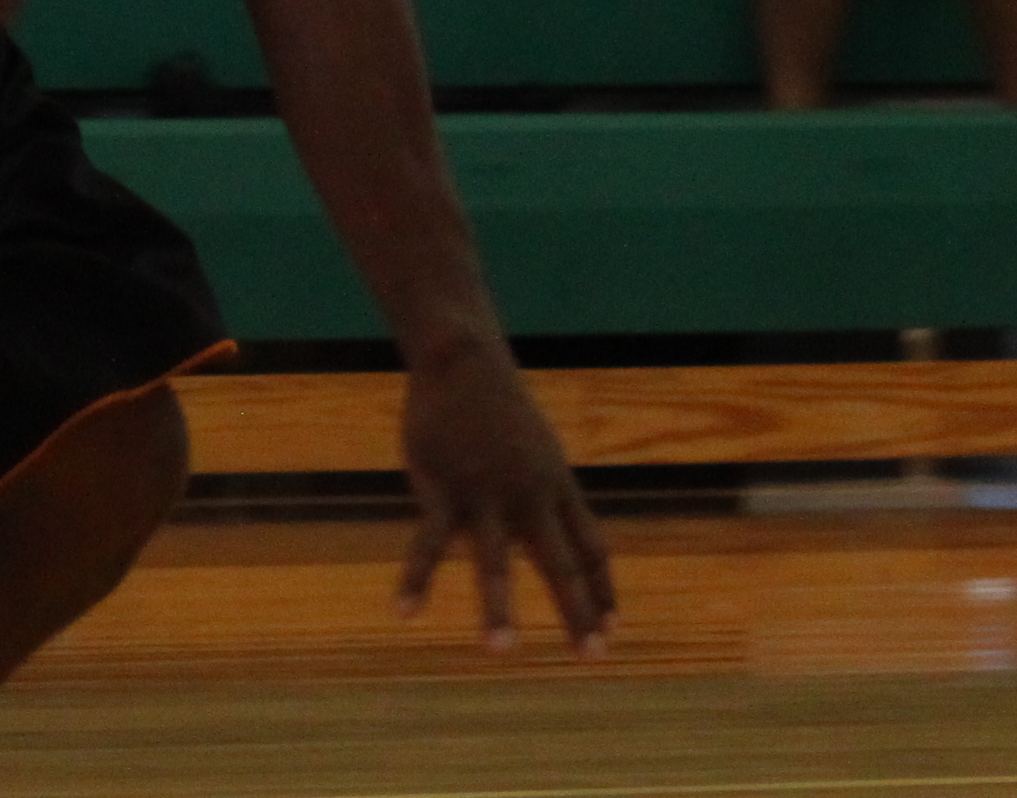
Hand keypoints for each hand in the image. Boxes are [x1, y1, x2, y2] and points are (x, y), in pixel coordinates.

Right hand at [395, 340, 612, 655]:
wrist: (463, 360)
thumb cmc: (499, 408)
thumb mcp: (537, 447)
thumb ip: (546, 492)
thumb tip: (560, 531)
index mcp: (557, 485)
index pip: (591, 547)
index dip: (602, 590)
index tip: (612, 629)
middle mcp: (529, 495)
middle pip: (561, 563)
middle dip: (577, 613)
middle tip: (591, 658)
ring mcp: (485, 493)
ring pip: (496, 560)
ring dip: (498, 608)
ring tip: (500, 650)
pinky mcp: (442, 488)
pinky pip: (430, 543)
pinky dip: (415, 579)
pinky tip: (404, 612)